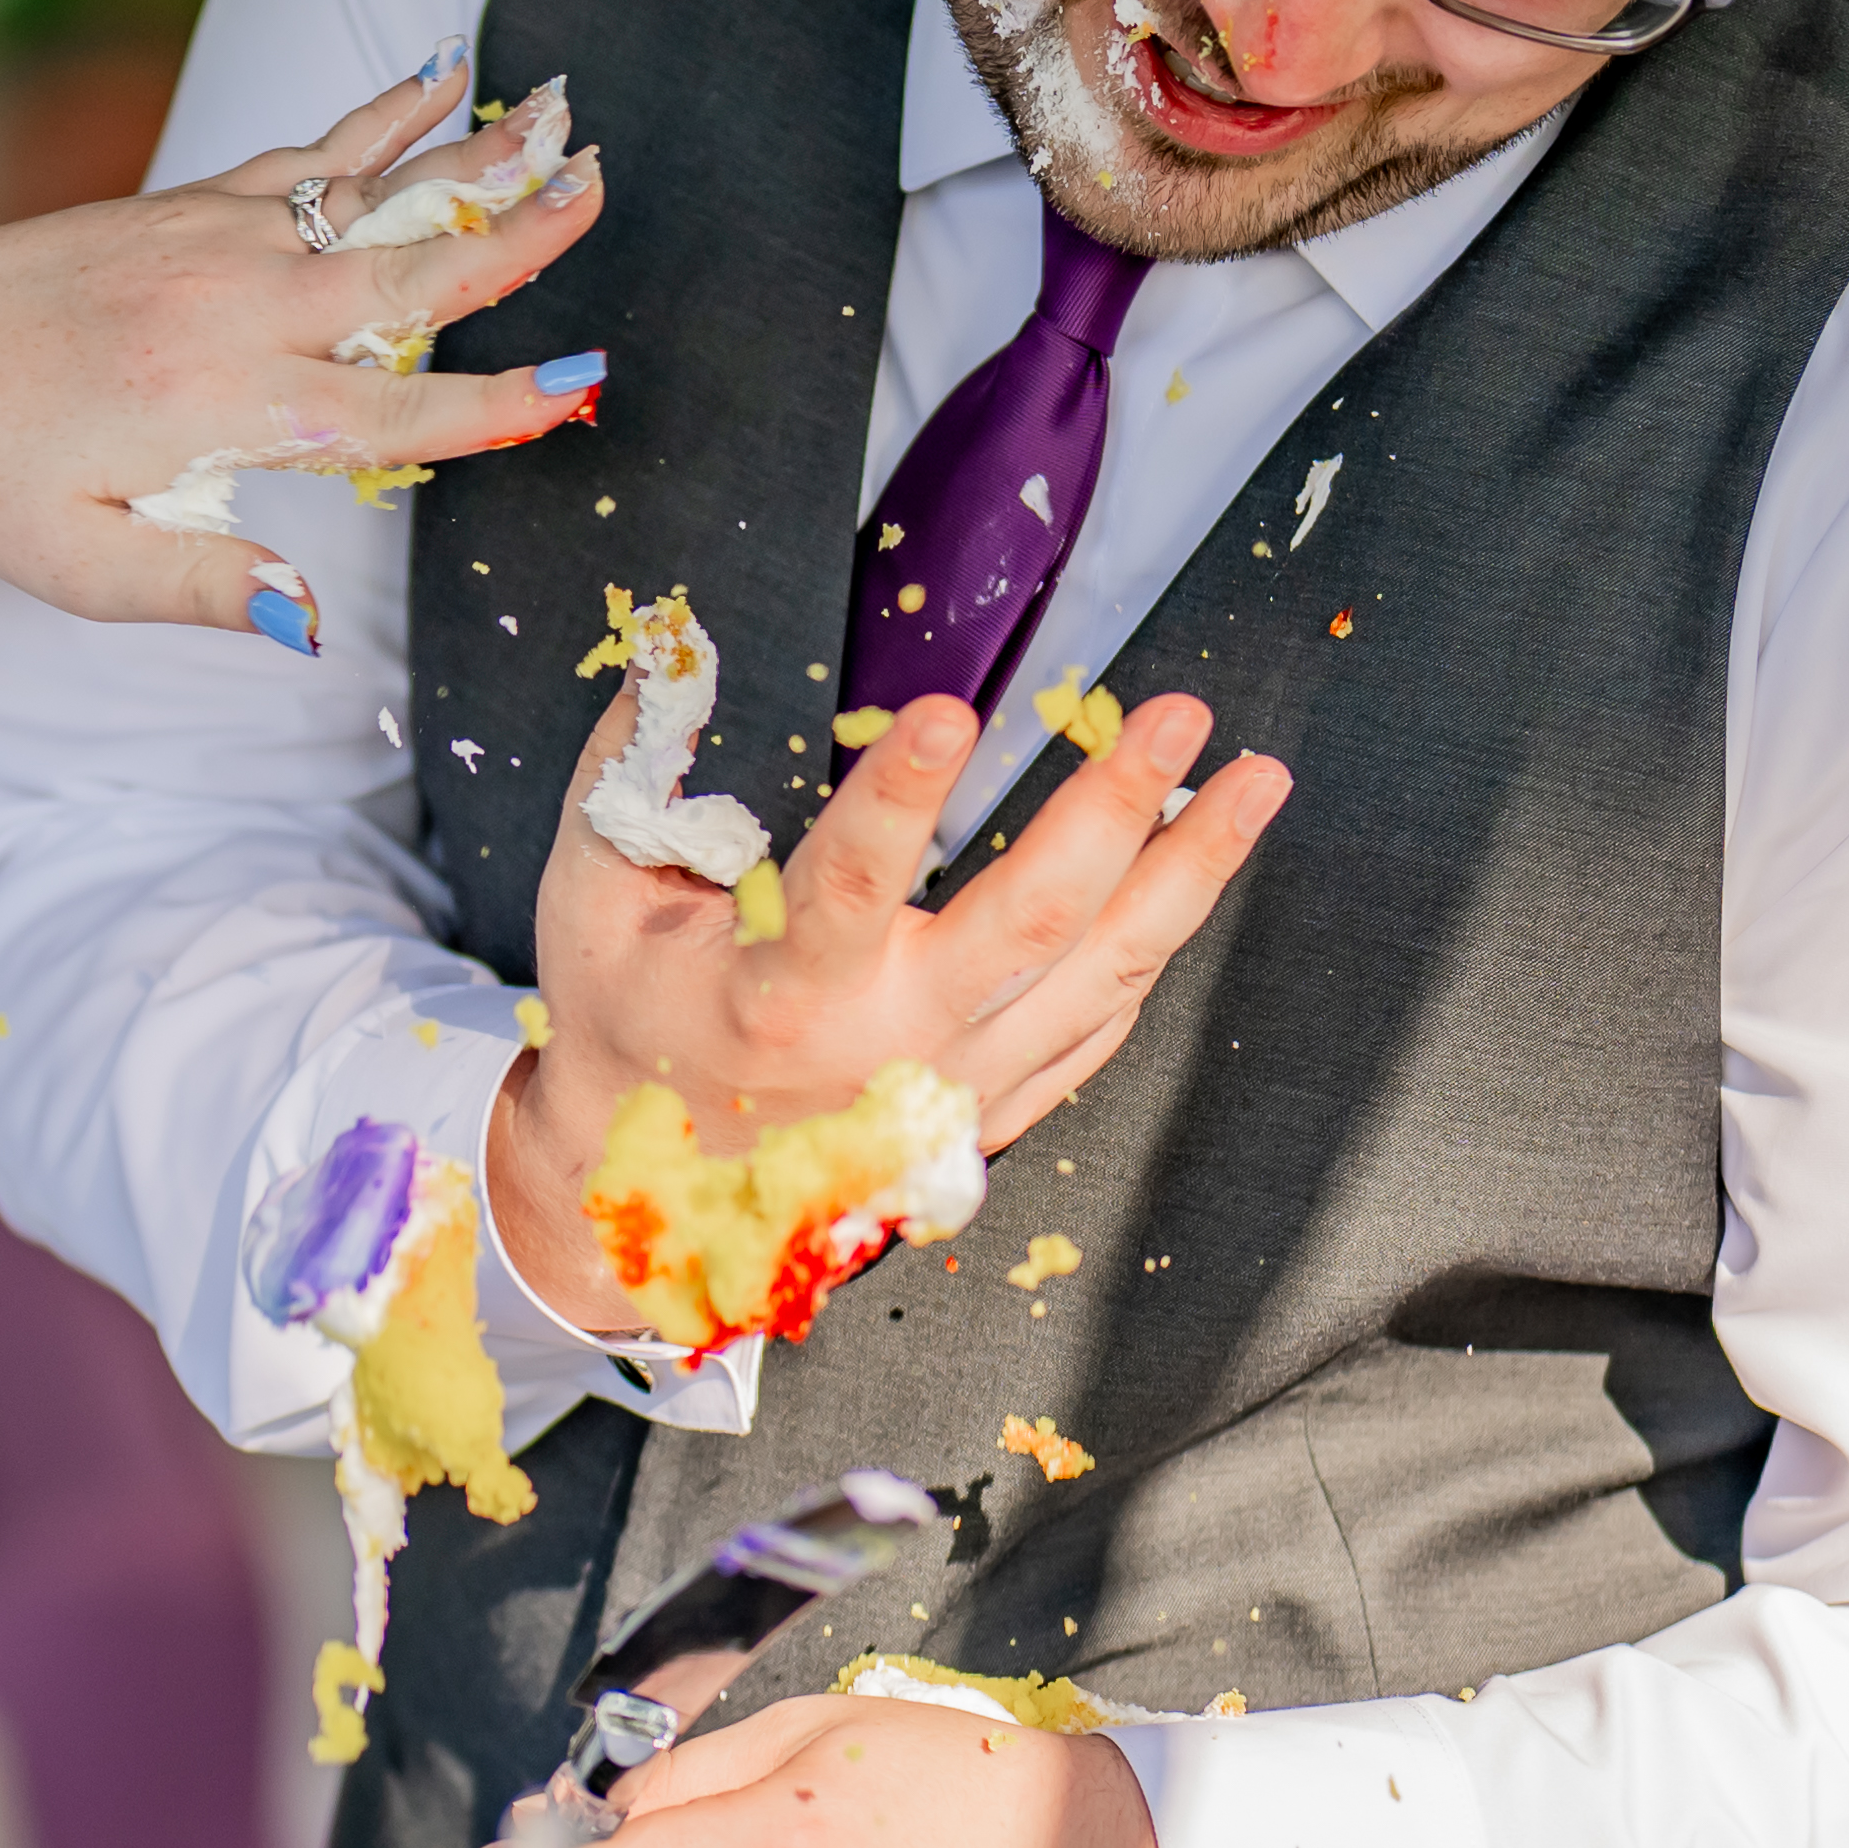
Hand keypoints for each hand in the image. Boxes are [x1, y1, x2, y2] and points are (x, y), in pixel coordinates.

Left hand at [0, 61, 616, 640]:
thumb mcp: (81, 567)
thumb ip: (202, 589)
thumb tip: (305, 631)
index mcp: (219, 409)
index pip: (387, 410)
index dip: (490, 404)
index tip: (580, 385)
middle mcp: (231, 310)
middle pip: (400, 270)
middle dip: (512, 235)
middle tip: (602, 188)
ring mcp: (213, 241)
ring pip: (367, 195)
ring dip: (469, 156)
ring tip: (560, 112)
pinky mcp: (190, 202)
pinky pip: (307, 153)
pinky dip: (381, 116)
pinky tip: (442, 74)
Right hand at [490, 673, 1285, 1331]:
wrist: (657, 1191)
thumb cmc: (626, 1025)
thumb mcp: (591, 900)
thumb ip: (628, 778)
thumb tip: (669, 656)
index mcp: (775, 996)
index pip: (847, 886)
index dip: (897, 797)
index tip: (947, 708)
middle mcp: (885, 1049)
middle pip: (1026, 927)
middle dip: (1112, 812)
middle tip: (1175, 716)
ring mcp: (953, 1088)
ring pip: (1100, 978)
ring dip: (1189, 873)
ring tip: (1257, 781)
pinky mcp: (990, 1114)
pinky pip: (1097, 1031)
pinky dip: (1154, 951)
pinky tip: (1197, 869)